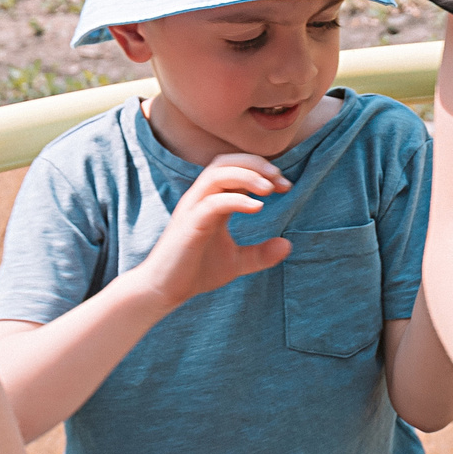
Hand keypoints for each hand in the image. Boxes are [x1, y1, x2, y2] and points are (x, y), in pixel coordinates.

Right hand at [138, 154, 291, 305]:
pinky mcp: (189, 225)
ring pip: (217, 174)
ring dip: (247, 176)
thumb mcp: (236, 262)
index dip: (262, 170)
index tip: (286, 186)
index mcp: (211, 200)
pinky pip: (213, 202)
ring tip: (270, 188)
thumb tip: (288, 245)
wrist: (165, 291)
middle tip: (281, 181)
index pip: (235, 169)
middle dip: (256, 165)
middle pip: (225, 162)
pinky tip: (258, 208)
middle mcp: (200, 198)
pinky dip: (237, 200)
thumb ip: (260, 254)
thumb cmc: (196, 271)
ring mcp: (193, 209)